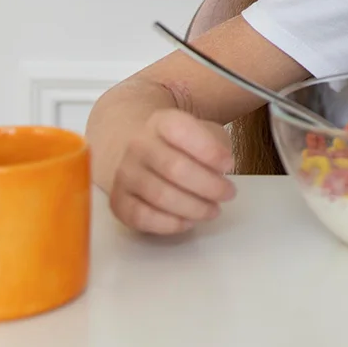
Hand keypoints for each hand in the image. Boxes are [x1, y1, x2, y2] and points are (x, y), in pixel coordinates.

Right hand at [107, 108, 237, 234]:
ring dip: (194, 208)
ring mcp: (125, 174)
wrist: (140, 151)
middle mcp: (138, 145)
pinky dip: (169, 224)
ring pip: (160, 196)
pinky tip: (188, 221)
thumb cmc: (182, 146)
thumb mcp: (203, 132)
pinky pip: (141, 217)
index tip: (229, 164)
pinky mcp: (118, 201)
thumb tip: (221, 169)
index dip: (209, 151)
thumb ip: (216, 143)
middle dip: (209, 186)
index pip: (182, 132)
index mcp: (161, 122)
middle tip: (228, 193)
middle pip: (175, 169)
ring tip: (213, 210)